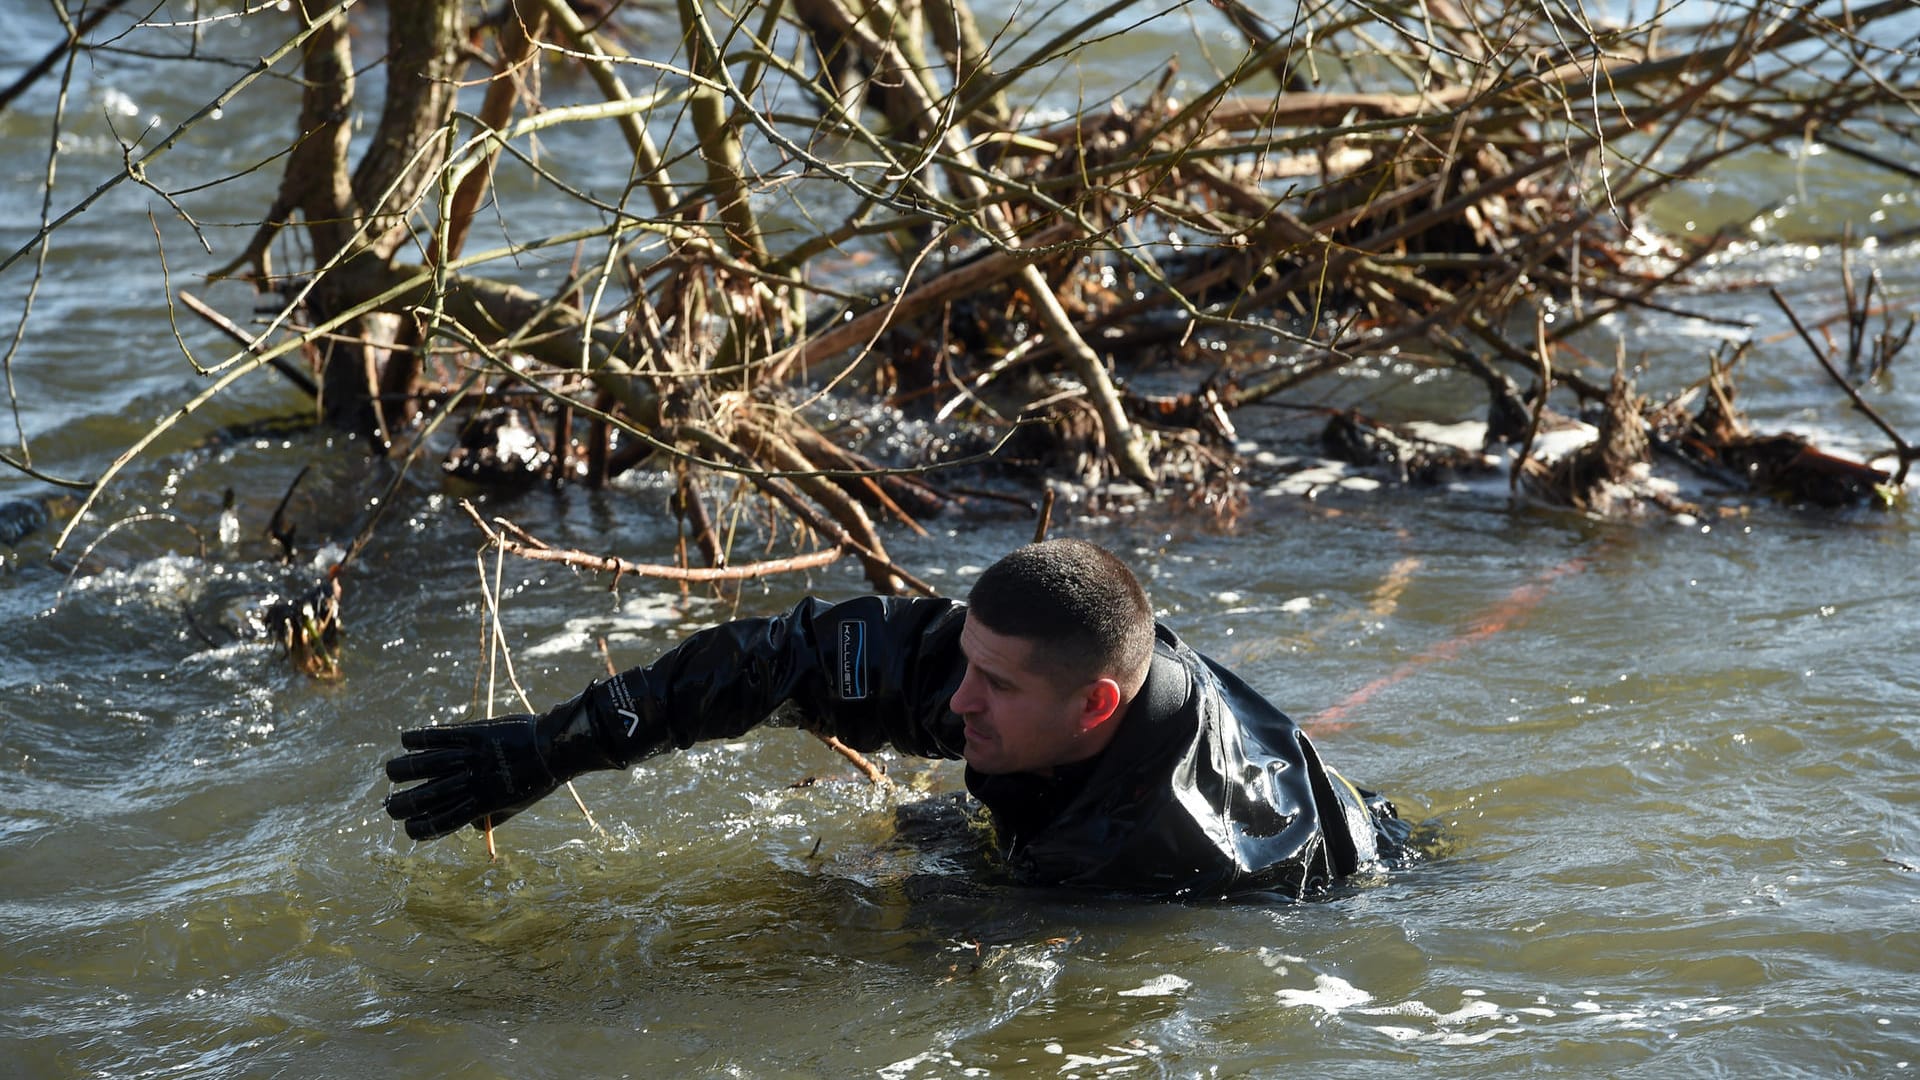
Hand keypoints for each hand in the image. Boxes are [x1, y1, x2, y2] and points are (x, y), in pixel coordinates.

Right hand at [383, 716, 559, 840]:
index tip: (407, 827)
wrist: (556, 747)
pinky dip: (419, 737)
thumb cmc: (537, 780)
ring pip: (425, 765)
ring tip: (391, 772)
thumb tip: (466, 826)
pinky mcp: (475, 733)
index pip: (441, 822)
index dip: (419, 828)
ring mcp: (472, 757)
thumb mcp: (514, 806)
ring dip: (402, 769)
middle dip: (401, 804)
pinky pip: (440, 736)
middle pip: (426, 797)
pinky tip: (405, 740)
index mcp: (482, 804)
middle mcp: (472, 782)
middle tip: (389, 804)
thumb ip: (488, 817)